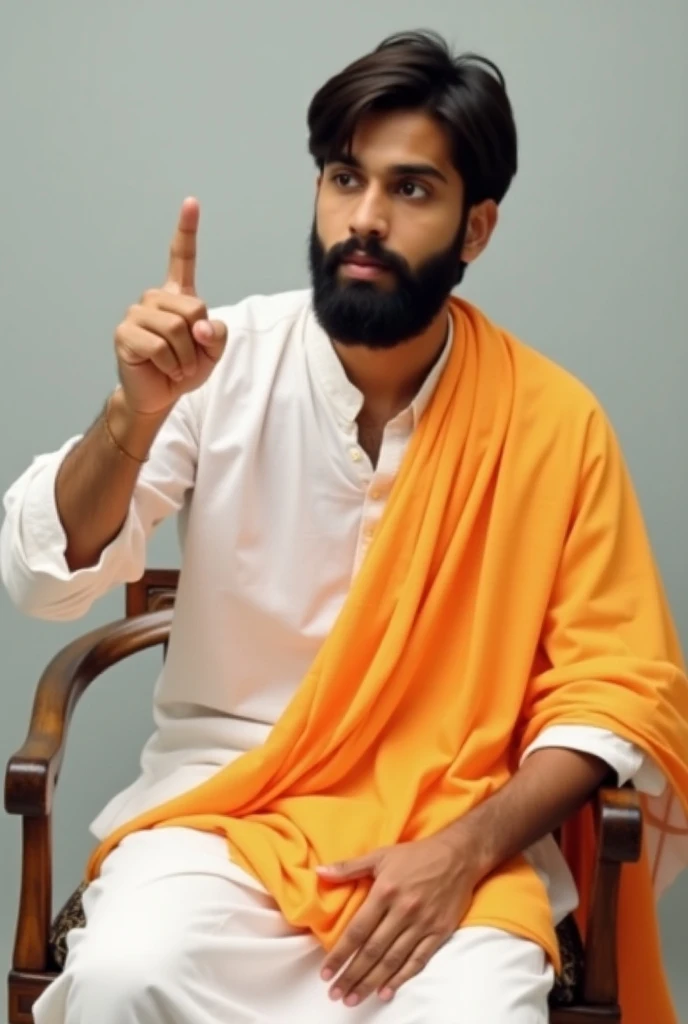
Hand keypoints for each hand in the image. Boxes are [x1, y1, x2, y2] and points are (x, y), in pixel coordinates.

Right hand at [114, 197, 227, 414]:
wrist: (159, 395)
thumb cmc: (184, 369)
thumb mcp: (212, 352)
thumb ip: (217, 334)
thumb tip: (201, 326)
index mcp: (176, 296)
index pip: (181, 258)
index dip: (186, 230)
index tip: (191, 202)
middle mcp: (154, 298)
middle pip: (193, 307)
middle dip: (199, 340)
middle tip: (190, 359)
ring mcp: (136, 314)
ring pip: (178, 329)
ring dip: (186, 357)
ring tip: (178, 367)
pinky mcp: (125, 334)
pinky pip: (161, 347)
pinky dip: (172, 366)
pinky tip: (167, 371)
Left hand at [316, 836, 477, 1007]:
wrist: (458, 855)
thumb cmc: (416, 855)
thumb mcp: (380, 855)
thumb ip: (349, 867)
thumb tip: (319, 872)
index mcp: (385, 891)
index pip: (358, 930)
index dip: (340, 954)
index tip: (326, 972)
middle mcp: (403, 910)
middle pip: (373, 951)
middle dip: (352, 975)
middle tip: (336, 994)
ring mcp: (422, 923)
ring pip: (393, 960)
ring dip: (371, 982)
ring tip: (354, 998)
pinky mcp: (439, 932)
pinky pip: (418, 960)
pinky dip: (401, 978)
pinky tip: (386, 991)